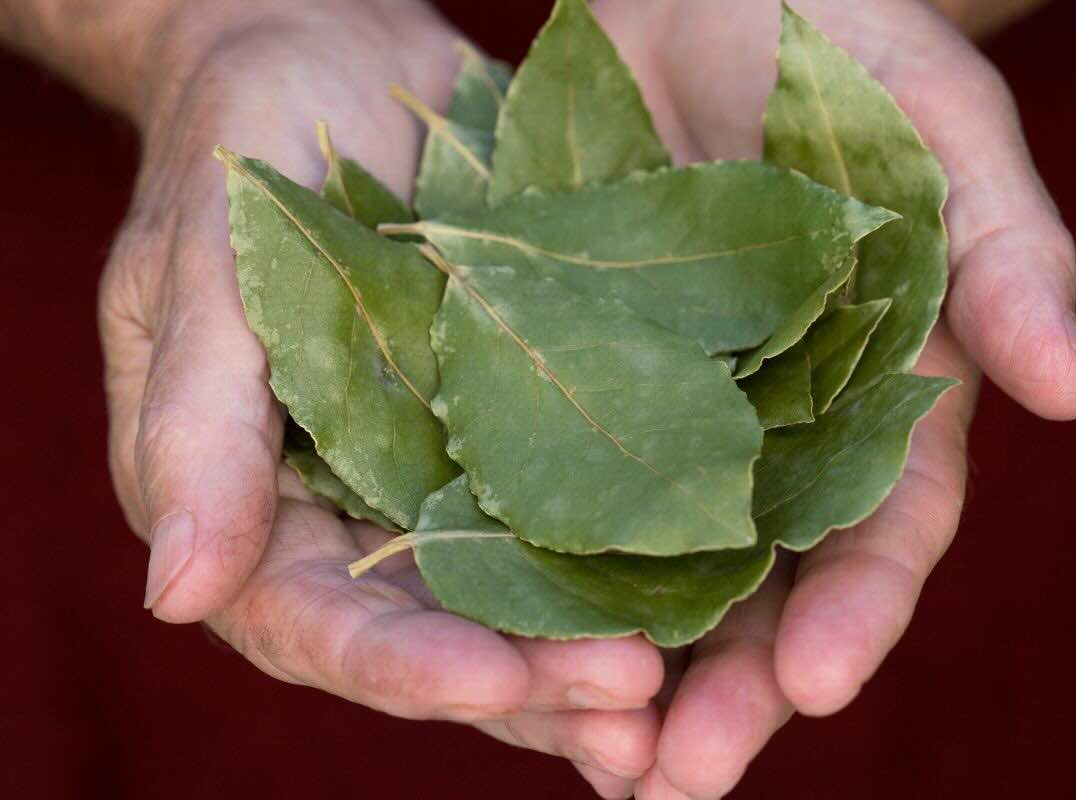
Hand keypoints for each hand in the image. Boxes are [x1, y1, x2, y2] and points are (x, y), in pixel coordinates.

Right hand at [99, 1, 662, 788]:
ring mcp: (442, 478)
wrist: (330, 61)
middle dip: (528, 684)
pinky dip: (632, 567)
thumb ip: (196, 428)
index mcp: (254, 503)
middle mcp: (353, 515)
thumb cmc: (240, 147)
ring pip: (516, 600)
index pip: (318, 619)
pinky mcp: (520, 431)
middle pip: (435, 637)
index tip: (491, 681)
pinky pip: (575, 515)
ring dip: (590, 657)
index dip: (401, 663)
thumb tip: (176, 595)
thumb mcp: (203, 269)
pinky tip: (707, 606)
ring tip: (676, 700)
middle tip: (633, 712)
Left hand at [593, 0, 1075, 795]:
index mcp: (882, 387)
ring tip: (594, 763)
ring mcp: (675, 412)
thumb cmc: (834, 36)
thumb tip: (1071, 389)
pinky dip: (537, 571)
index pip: (885, 527)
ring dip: (628, 668)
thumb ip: (1006, 246)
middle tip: (676, 782)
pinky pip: (555, 488)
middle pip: (764, 585)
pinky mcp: (577, 379)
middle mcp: (777, 425)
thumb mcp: (934, 119)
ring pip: (658, 567)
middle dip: (730, 687)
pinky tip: (501, 641)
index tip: (810, 684)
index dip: (858, 611)